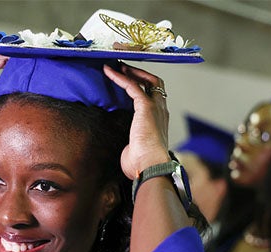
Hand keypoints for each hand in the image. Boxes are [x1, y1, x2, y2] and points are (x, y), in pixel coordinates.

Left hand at [104, 63, 170, 179]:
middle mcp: (161, 111)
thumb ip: (134, 144)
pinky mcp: (147, 107)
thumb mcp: (137, 149)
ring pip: (146, 80)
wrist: (150, 166)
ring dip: (130, 71)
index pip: (155, 96)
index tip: (130, 80)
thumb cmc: (143, 163)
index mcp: (160, 121)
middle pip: (155, 83)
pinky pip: (133, 86)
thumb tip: (127, 150)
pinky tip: (110, 72)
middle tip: (124, 68)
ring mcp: (155, 108)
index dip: (144, 85)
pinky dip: (120, 77)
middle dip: (139, 73)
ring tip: (116, 66)